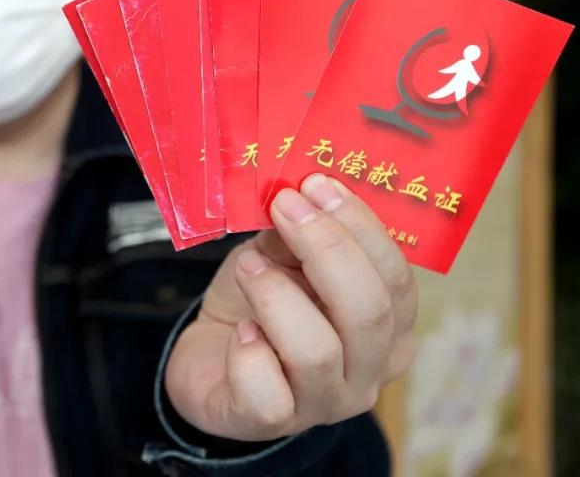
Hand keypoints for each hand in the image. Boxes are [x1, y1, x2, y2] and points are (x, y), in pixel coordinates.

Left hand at [165, 173, 416, 441]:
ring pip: (318, 351)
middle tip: (283, 207)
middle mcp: (369, 369)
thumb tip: (298, 195)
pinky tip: (240, 332)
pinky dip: (249, 353)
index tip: (316, 184)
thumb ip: (294, 233)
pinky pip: (267, 391)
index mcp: (389, 325)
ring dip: (276, 295)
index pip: (396, 277)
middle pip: (368, 312)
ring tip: (248, 266)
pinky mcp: (271, 422)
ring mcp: (325, 402)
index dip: (358, 226)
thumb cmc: (259, 304)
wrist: (210, 359)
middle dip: (325, 248)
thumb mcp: (279, 257)